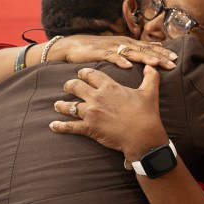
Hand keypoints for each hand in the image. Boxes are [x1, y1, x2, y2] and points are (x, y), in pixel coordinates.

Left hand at [50, 65, 166, 157]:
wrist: (143, 136)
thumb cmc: (147, 114)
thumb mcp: (150, 92)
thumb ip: (150, 77)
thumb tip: (151, 66)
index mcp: (109, 86)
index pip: (90, 74)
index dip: (83, 73)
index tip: (80, 74)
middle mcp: (97, 97)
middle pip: (75, 86)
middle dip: (69, 86)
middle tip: (67, 87)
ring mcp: (91, 113)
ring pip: (69, 106)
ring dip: (61, 105)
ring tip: (57, 105)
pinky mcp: (89, 128)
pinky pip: (70, 126)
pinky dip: (60, 126)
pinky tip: (53, 126)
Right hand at [51, 35, 176, 69]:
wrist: (73, 46)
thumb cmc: (97, 49)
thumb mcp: (118, 49)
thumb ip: (135, 50)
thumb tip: (154, 48)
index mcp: (127, 44)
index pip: (148, 47)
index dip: (162, 52)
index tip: (176, 59)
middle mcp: (121, 43)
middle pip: (143, 49)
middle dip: (158, 55)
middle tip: (172, 62)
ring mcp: (110, 47)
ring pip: (130, 52)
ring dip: (143, 57)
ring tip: (155, 63)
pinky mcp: (98, 52)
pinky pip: (111, 56)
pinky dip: (119, 60)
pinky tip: (128, 66)